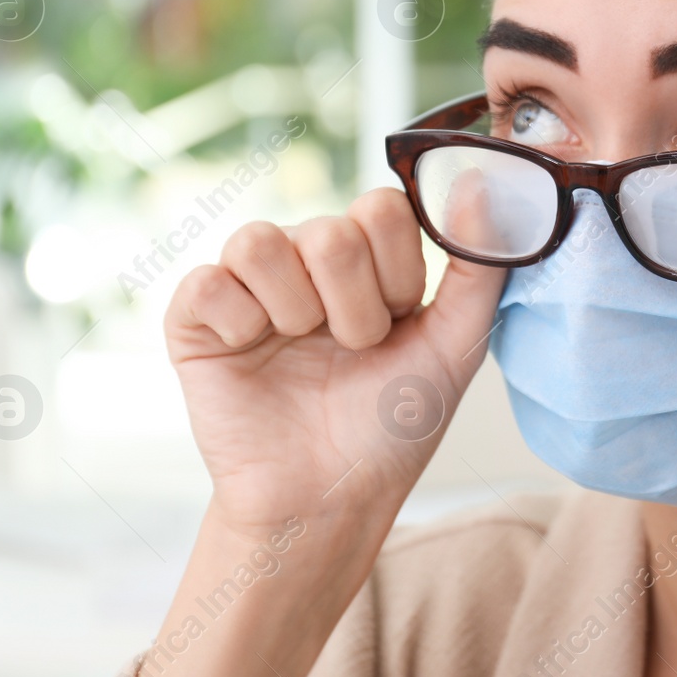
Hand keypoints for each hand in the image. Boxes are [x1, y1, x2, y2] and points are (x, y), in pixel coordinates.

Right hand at [163, 187, 505, 540]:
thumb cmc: (391, 424)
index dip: (397, 271)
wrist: (330, 498)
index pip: (382, 206)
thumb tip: (480, 178)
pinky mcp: (196, 317)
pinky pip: (206, 281)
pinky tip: (252, 352)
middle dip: (354, 308)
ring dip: (296, 313)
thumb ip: (479, 262)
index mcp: (367, 255)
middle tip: (353, 350)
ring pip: (260, 242)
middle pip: (329, 231)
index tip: (399, 321)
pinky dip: (239, 323)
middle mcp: (306, 257)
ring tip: (303, 350)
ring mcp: (249, 284)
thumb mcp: (456, 344)